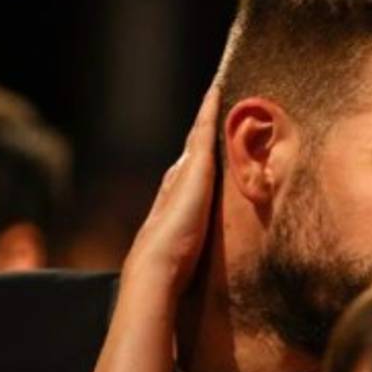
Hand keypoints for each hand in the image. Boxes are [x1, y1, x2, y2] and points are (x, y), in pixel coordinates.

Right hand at [122, 78, 220, 291]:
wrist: (154, 271)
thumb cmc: (167, 277)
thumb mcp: (183, 263)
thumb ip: (185, 260)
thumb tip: (180, 277)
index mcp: (171, 208)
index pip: (184, 180)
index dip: (190, 163)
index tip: (196, 149)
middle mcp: (173, 186)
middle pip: (188, 154)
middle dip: (197, 134)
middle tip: (207, 109)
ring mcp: (183, 176)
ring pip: (196, 139)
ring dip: (204, 117)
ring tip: (214, 95)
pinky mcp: (195, 170)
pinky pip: (203, 132)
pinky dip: (208, 112)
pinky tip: (216, 94)